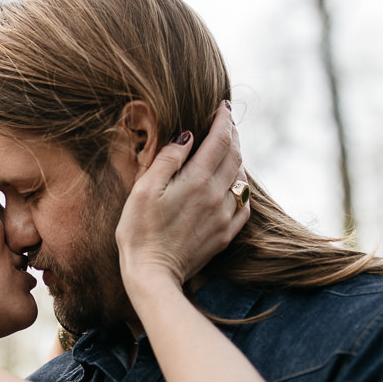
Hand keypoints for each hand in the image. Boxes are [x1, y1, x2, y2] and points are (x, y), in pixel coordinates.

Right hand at [115, 102, 248, 287]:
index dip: (224, 120)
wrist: (152, 275)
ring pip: (241, 179)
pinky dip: (240, 189)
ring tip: (226, 151)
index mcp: (196, 180)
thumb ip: (168, 159)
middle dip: (232, 135)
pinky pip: (243, 206)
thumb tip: (187, 136)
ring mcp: (224, 217)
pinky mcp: (225, 235)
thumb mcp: (143, 189)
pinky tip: (231, 186)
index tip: (223, 107)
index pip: (220, 140)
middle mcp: (216, 196)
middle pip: (235, 156)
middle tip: (224, 124)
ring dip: (237, 160)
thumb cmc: (139, 231)